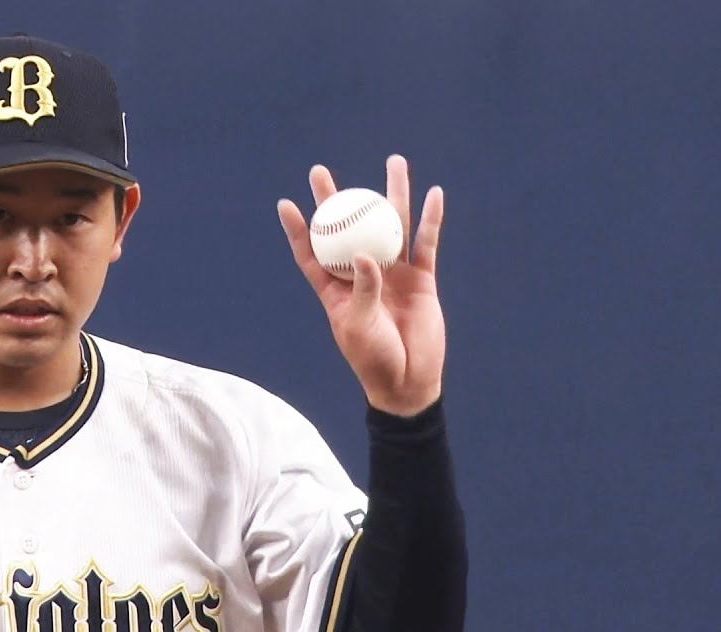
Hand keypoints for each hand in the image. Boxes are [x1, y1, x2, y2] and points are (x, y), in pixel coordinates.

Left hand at [277, 155, 445, 416]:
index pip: (311, 253)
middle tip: (321, 170)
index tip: (288, 202)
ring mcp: (393, 274)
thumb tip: (365, 255)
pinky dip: (430, 220)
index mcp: (335, 289)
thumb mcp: (360, 326)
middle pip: (346, 228)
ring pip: (390, 225)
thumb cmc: (373, 359)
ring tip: (393, 162)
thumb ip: (363, 291)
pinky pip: (426, 243)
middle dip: (336, 199)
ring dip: (392, 194)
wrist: (409, 380)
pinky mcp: (422, 280)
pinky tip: (433, 193)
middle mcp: (361, 274)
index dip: (298, 229)